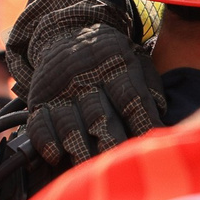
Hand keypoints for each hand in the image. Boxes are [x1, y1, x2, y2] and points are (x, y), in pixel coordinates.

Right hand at [8, 0, 165, 168]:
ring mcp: (60, 90)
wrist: (67, 34)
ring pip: (70, 124)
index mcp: (115, 65)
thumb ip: (150, 85)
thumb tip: (160, 114)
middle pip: (100, 116)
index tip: (151, 144)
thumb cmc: (112, 58)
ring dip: (81, 149)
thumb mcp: (136, 59)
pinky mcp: (39, 101)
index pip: (131, 98)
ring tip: (92, 165)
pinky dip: (48, 143)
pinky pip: (39, 125)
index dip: (142, 123)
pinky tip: (58, 156)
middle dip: (112, 141)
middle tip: (120, 160)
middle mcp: (85, 78)